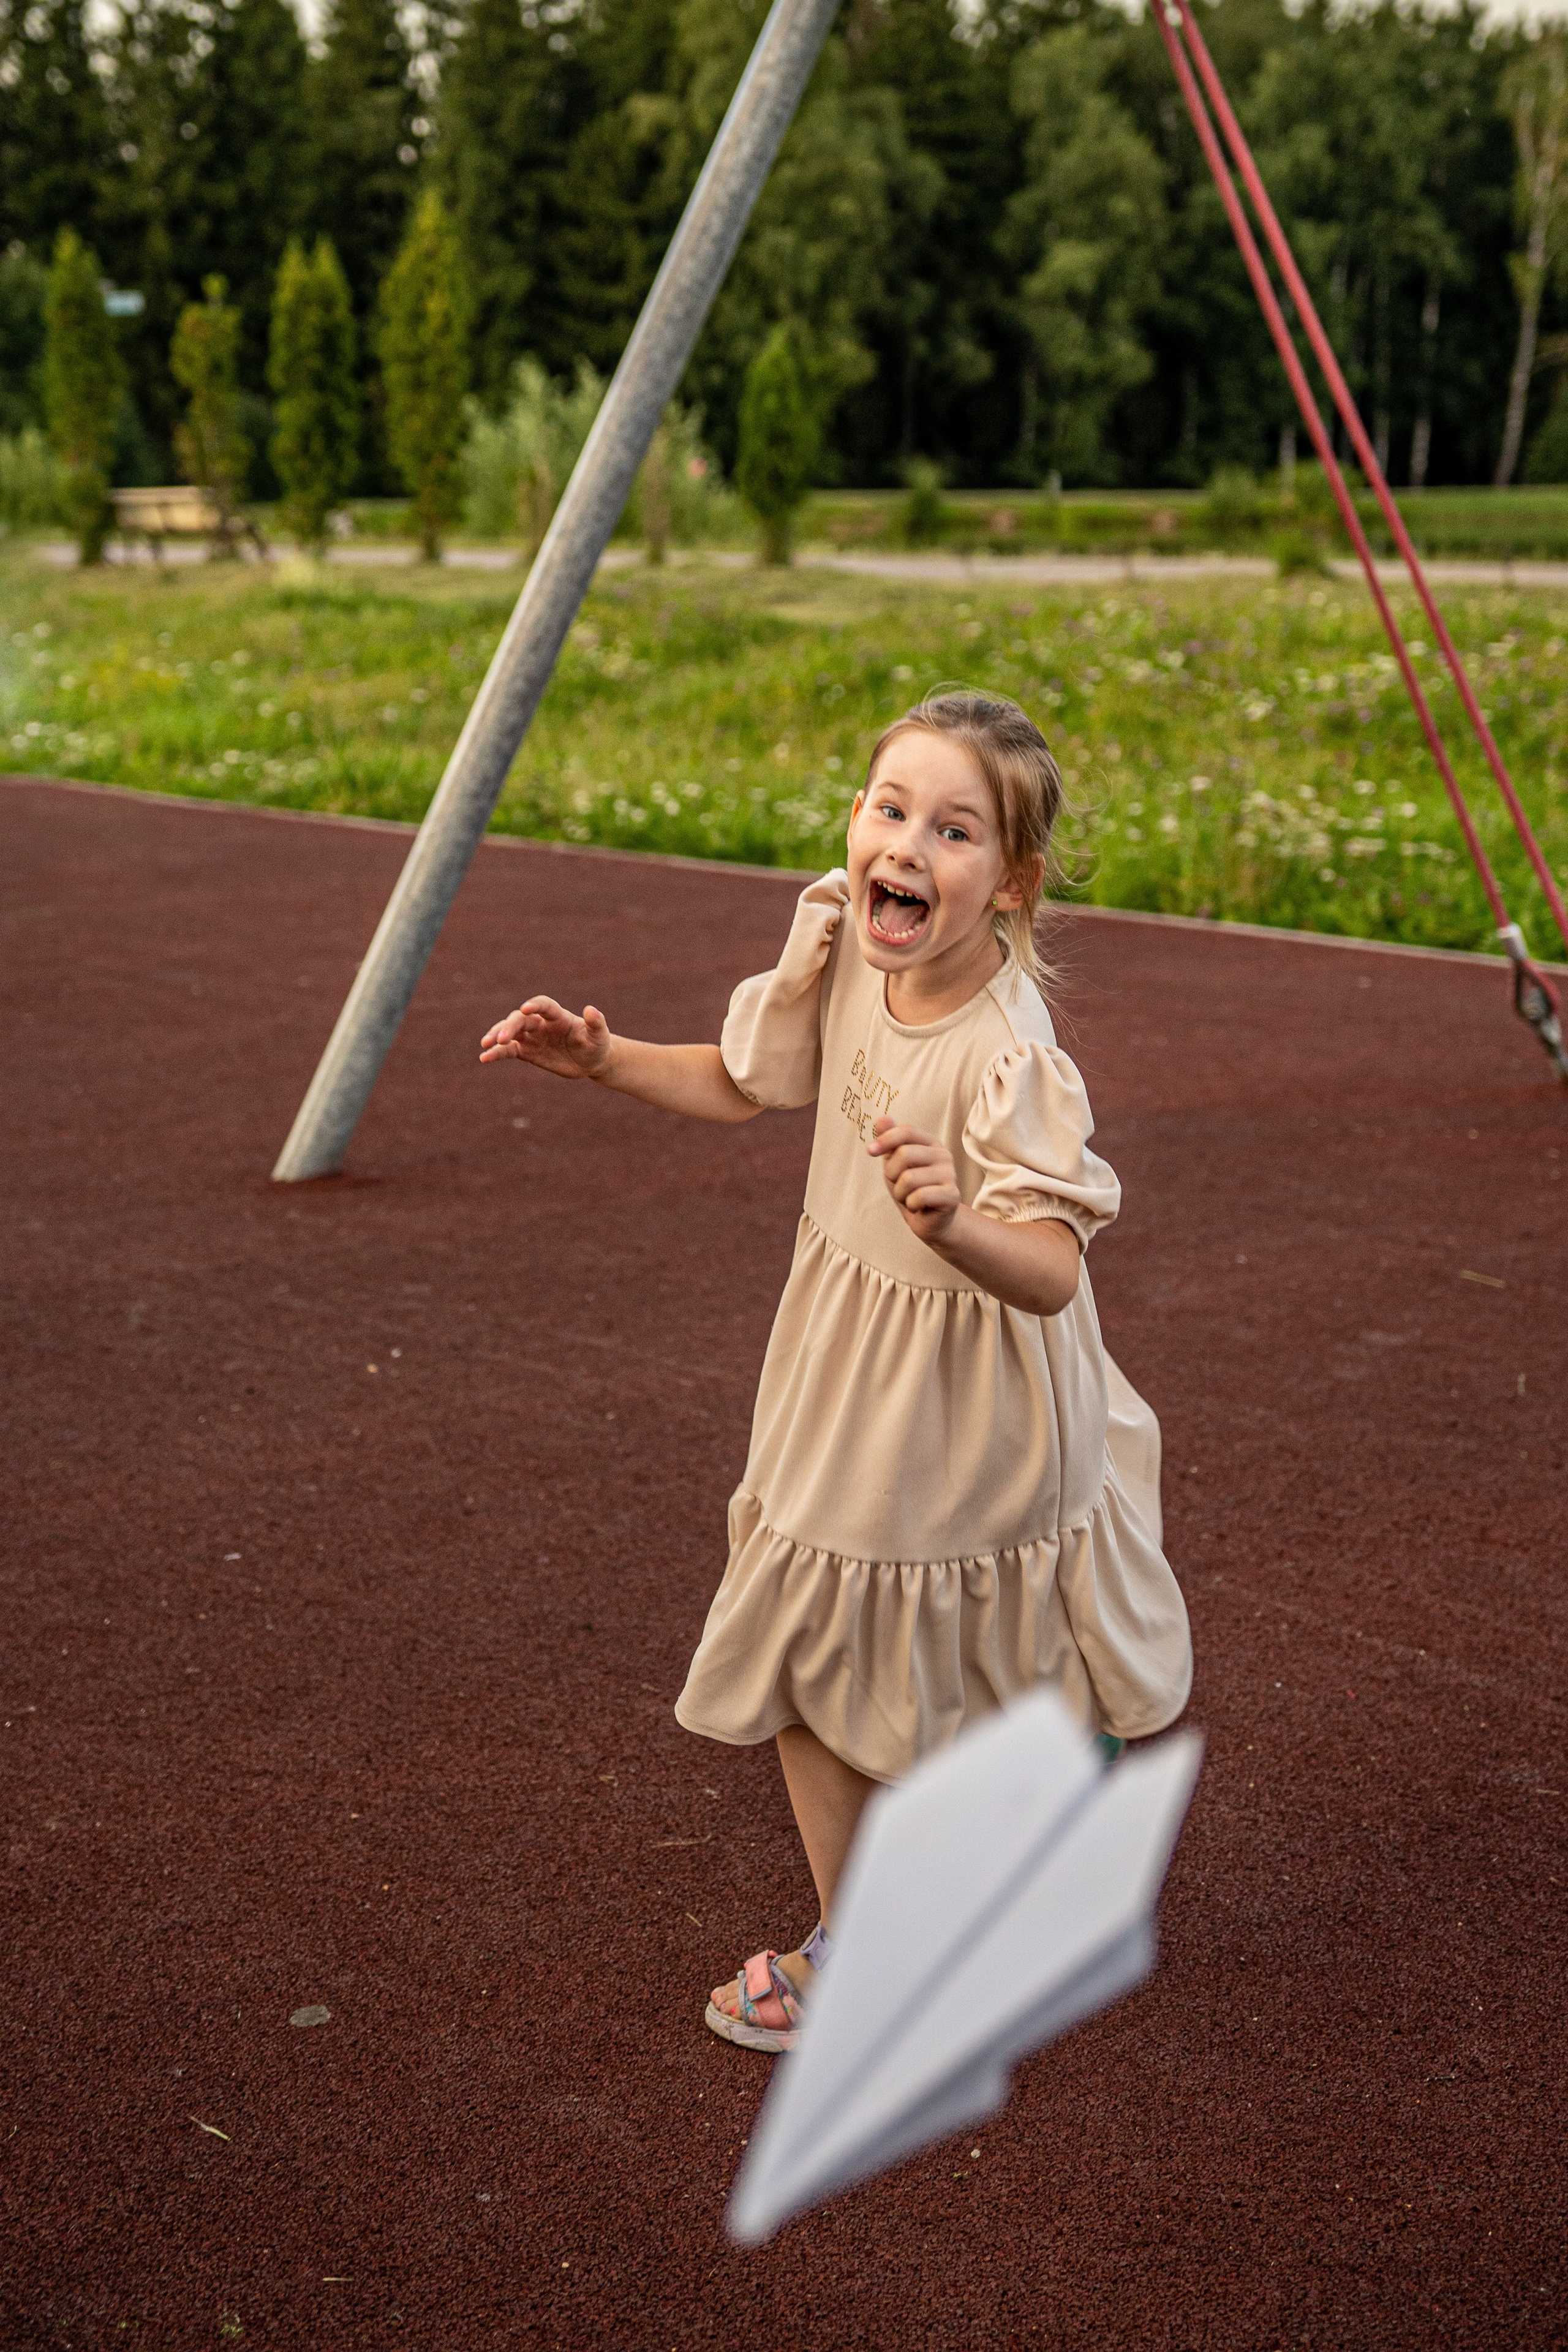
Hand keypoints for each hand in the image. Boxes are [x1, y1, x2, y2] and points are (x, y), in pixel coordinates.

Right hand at [479, 996, 612, 1081]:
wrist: (590, 1061)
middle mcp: (541, 1023)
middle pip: (520, 1019)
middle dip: (509, 1027)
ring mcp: (532, 1037)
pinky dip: (496, 1053)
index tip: (525, 1009)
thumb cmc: (596, 1044)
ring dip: (497, 1036)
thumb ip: (596, 1023)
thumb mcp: (600, 1036)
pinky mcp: (526, 1051)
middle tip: (501, 1039)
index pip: (543, 1005)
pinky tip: (484, 1058)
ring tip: (485, 1045)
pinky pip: (508, 1051)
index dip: (534, 1005)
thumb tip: (591, 1009)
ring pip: (509, 1032)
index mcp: (558, 1016)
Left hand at [869, 1117, 960, 1242]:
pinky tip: (918, 1207)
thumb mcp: (895, 1164)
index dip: (885, 1139)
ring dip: (900, 1193)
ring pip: (908, 1179)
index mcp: (931, 1142)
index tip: (870, 1151)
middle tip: (899, 1185)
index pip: (907, 1131)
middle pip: (905, 1154)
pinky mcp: (952, 1195)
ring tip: (909, 1197)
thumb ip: (890, 1141)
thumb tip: (881, 1118)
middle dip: (892, 1173)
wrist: (930, 1221)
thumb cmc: (911, 1189)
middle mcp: (944, 1155)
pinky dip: (911, 1205)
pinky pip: (919, 1196)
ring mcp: (950, 1174)